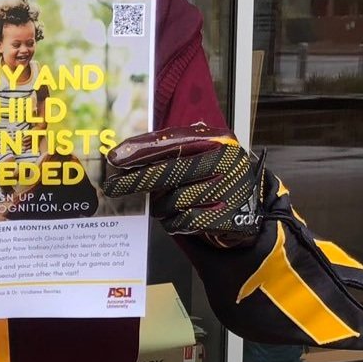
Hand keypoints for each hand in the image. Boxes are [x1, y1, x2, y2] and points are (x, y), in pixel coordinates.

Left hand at [102, 123, 264, 245]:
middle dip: (136, 180)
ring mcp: (231, 189)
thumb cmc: (214, 177)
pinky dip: (174, 222)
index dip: (141, 150)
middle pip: (169, 172)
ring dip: (161, 206)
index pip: (172, 141)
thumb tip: (124, 155)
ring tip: (163, 205)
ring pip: (174, 200)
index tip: (115, 158)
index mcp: (219, 139)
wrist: (250, 208)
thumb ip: (170, 150)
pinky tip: (176, 218)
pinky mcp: (230, 216)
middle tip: (112, 187)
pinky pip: (186, 221)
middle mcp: (227, 161)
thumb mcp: (201, 154)